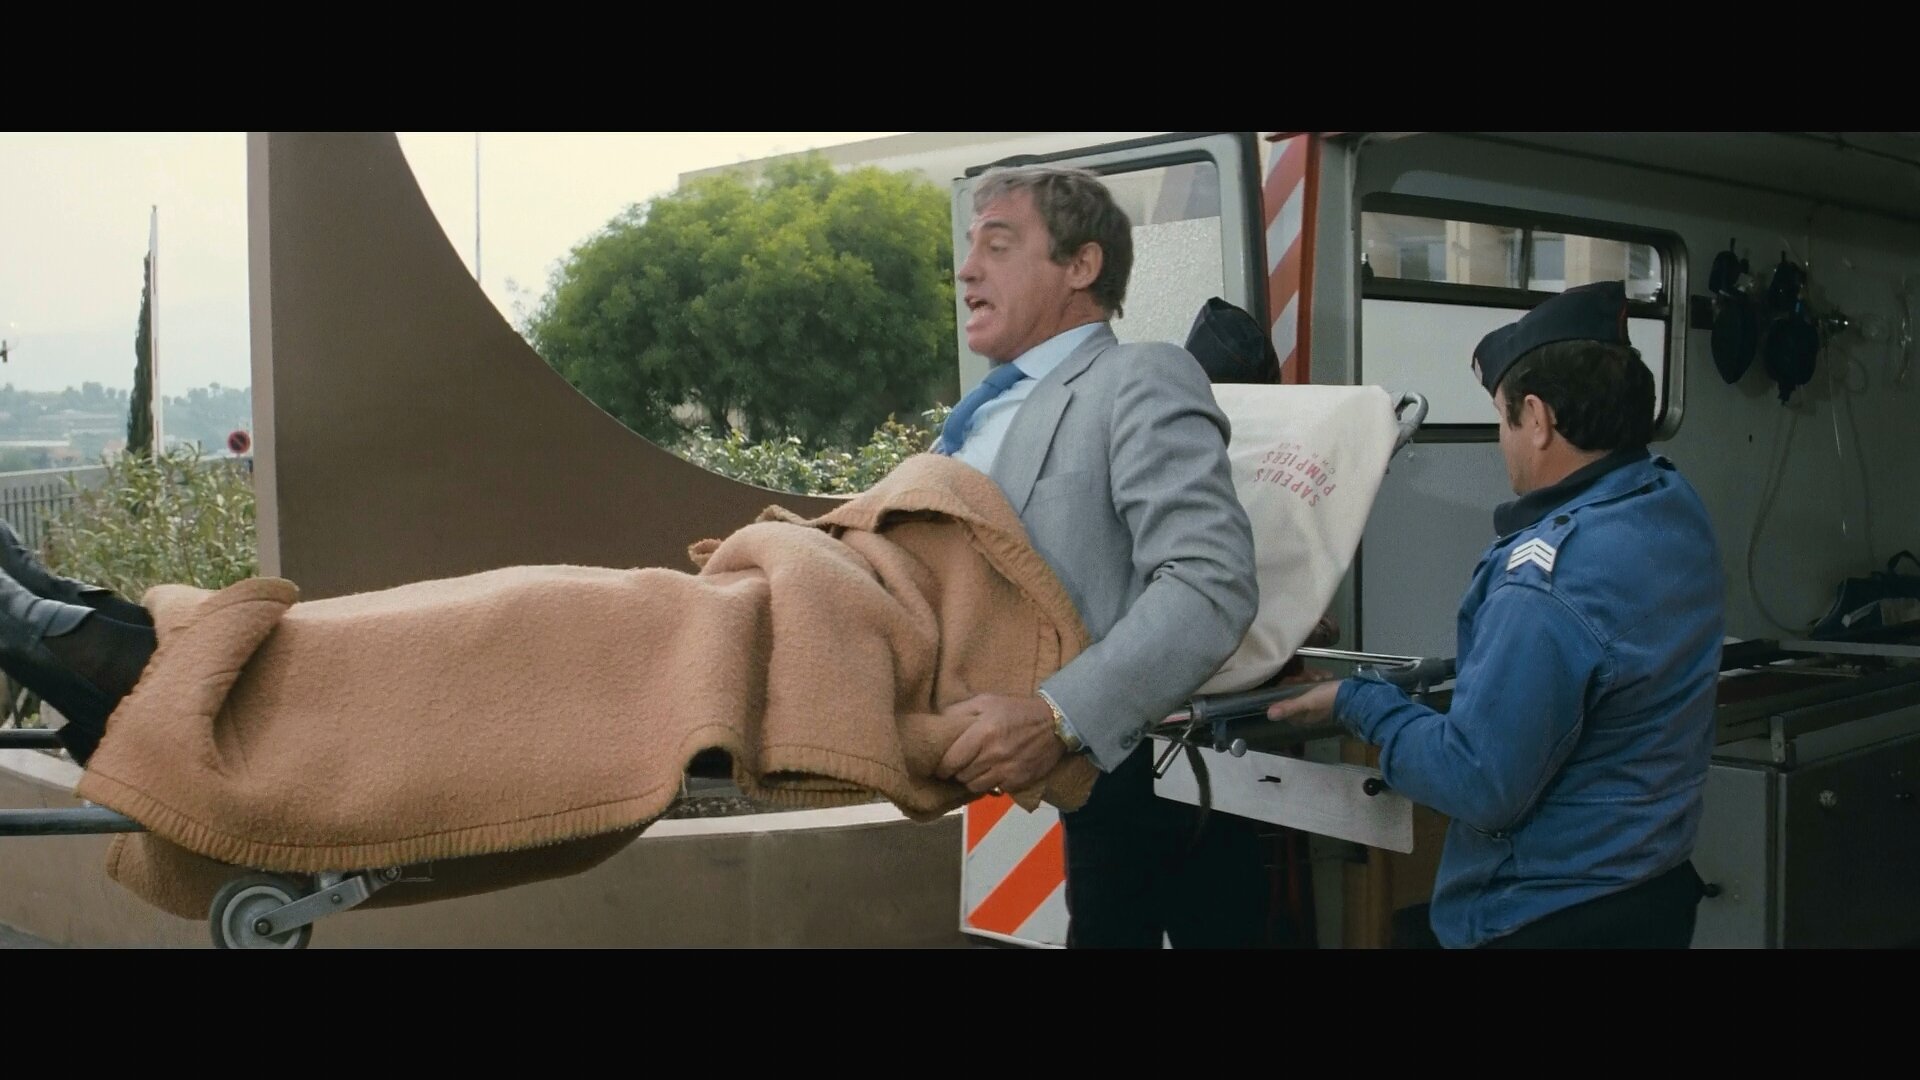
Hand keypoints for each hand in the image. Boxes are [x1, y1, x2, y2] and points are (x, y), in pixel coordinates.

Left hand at [935, 693, 1063, 794]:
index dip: (943, 767)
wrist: (1055, 723)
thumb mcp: (987, 701)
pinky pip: (995, 789)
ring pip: (976, 786)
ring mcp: (1007, 770)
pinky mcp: (1018, 781)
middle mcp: (993, 754)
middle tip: (961, 765)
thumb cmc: (1016, 710)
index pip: (951, 761)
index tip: (942, 766)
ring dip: (973, 780)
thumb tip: (938, 722)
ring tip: (976, 770)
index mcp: (982, 733)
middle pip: (962, 775)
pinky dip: (992, 783)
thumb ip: (960, 710)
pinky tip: (994, 772)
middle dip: (958, 772)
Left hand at [1266, 679, 1340, 726]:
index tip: (1297, 679)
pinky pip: (1315, 683)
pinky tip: (1327, 676)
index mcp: (1299, 716)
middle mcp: (1305, 711)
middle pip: (1293, 690)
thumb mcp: (1308, 702)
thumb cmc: (1329, 700)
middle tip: (1314, 678)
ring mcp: (1315, 703)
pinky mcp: (1324, 695)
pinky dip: (1320, 677)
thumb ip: (1289, 707)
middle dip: (1302, 680)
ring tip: (1322, 677)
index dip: (1288, 686)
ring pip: (1304, 684)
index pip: (1283, 698)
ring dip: (1312, 677)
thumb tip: (1269, 715)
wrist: (1355, 696)